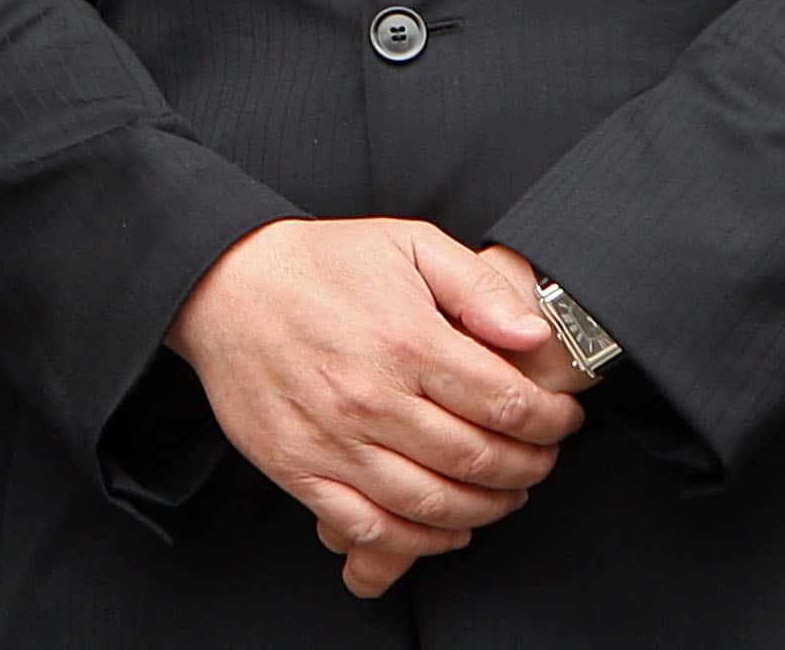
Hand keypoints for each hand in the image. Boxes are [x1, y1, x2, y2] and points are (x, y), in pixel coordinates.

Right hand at [166, 217, 586, 599]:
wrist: (222, 284)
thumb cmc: (321, 262)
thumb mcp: (407, 243)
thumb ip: (478, 285)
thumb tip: (533, 335)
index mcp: (407, 340)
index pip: (507, 404)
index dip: (550, 421)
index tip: (561, 420)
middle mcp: (373, 398)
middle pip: (480, 461)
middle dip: (529, 467)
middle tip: (541, 459)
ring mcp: (333, 441)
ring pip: (435, 505)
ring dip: (487, 509)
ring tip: (504, 492)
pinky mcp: (298, 469)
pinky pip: (372, 529)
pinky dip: (420, 542)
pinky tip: (446, 527)